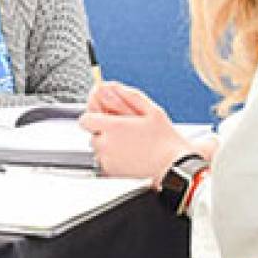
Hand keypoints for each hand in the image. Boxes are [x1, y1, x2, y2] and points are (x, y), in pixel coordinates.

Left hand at [79, 81, 193, 184]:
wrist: (172, 164)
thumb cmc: (164, 137)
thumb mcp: (150, 109)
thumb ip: (126, 95)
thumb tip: (106, 85)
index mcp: (113, 127)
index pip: (85, 120)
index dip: (94, 117)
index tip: (105, 117)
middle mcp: (106, 144)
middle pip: (92, 133)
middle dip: (104, 130)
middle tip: (125, 131)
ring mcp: (107, 160)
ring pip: (98, 147)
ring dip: (108, 143)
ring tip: (130, 143)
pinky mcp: (110, 171)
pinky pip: (104, 160)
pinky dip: (112, 156)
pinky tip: (130, 153)